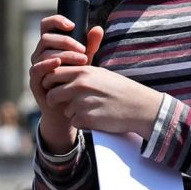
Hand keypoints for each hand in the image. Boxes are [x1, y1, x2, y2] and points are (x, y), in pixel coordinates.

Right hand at [28, 15, 102, 151]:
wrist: (70, 107)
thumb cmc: (76, 80)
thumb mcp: (85, 61)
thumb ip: (90, 45)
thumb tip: (98, 28)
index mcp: (50, 45)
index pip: (46, 25)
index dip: (56, 21)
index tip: (72, 25)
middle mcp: (40, 53)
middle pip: (46, 38)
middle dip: (66, 42)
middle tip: (84, 50)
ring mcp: (36, 67)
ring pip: (44, 53)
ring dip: (64, 54)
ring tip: (83, 60)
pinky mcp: (35, 81)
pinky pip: (37, 68)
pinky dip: (48, 64)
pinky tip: (59, 63)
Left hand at [43, 61, 162, 139]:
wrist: (140, 106)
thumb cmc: (120, 89)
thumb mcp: (100, 72)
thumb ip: (80, 69)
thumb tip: (60, 66)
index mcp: (82, 72)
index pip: (53, 74)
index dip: (50, 82)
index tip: (54, 87)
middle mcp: (80, 86)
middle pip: (52, 94)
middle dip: (53, 100)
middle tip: (59, 103)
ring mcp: (83, 102)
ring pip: (64, 110)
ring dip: (72, 112)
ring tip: (89, 109)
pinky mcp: (87, 119)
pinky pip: (74, 122)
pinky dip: (82, 122)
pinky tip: (95, 118)